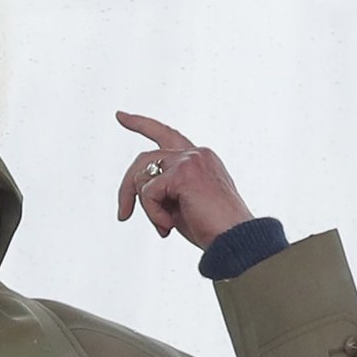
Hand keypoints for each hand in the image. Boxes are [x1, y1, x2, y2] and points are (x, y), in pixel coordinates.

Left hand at [115, 111, 253, 249]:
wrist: (235, 241)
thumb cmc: (212, 229)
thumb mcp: (181, 204)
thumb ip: (163, 190)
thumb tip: (137, 190)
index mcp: (199, 159)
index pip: (165, 134)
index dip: (141, 124)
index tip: (121, 116)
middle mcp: (196, 153)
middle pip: (143, 159)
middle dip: (126, 188)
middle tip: (122, 215)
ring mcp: (191, 160)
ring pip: (142, 177)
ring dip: (147, 208)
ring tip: (165, 227)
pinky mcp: (184, 173)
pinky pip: (149, 193)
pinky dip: (153, 214)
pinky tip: (169, 226)